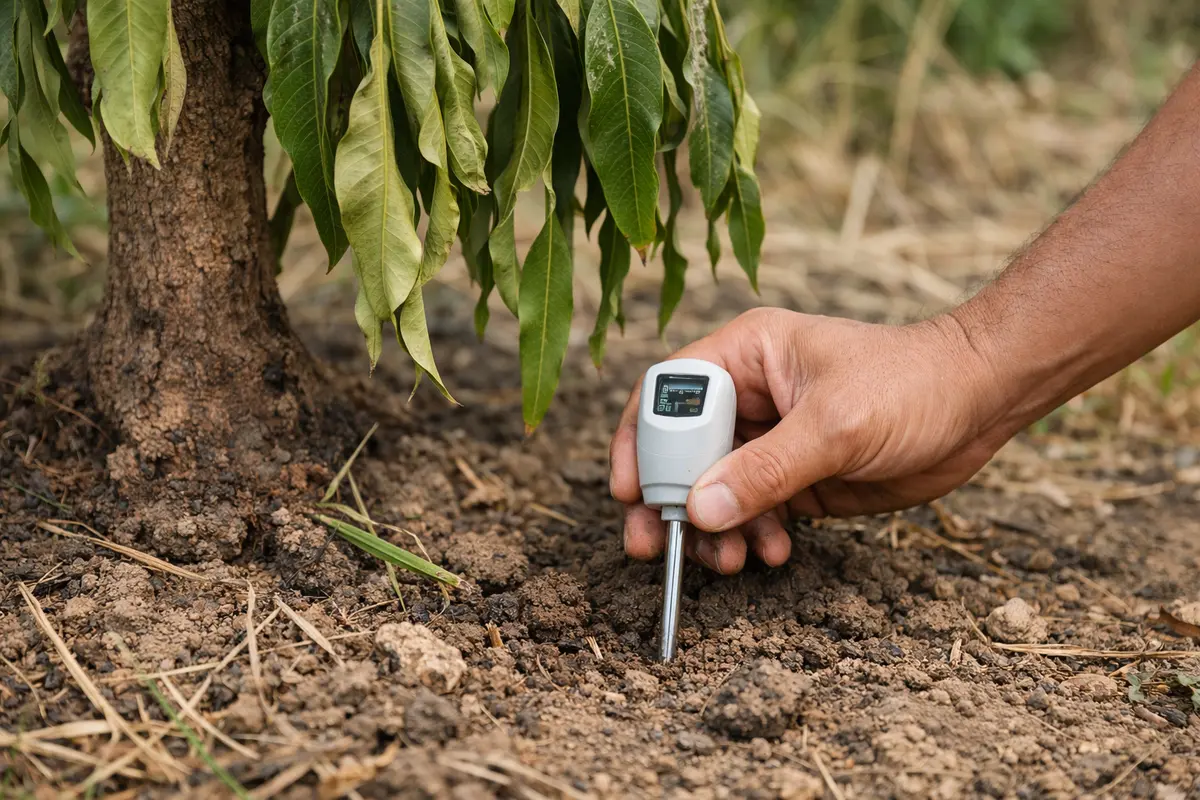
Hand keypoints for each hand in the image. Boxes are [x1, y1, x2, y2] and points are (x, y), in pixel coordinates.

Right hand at [609, 308, 1016, 573]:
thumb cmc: (911, 384)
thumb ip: (765, 471)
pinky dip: (755, 536)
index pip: (670, 393)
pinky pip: (754, 511)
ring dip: (715, 529)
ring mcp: (771, 437)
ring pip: (715, 488)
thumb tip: (698, 511)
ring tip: (729, 562)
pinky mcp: (796, 474)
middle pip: (683, 448)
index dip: (642, 440)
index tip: (631, 492)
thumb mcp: (835, 426)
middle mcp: (749, 394)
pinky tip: (775, 553)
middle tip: (653, 547)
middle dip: (669, 500)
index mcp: (746, 355)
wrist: (980, 402)